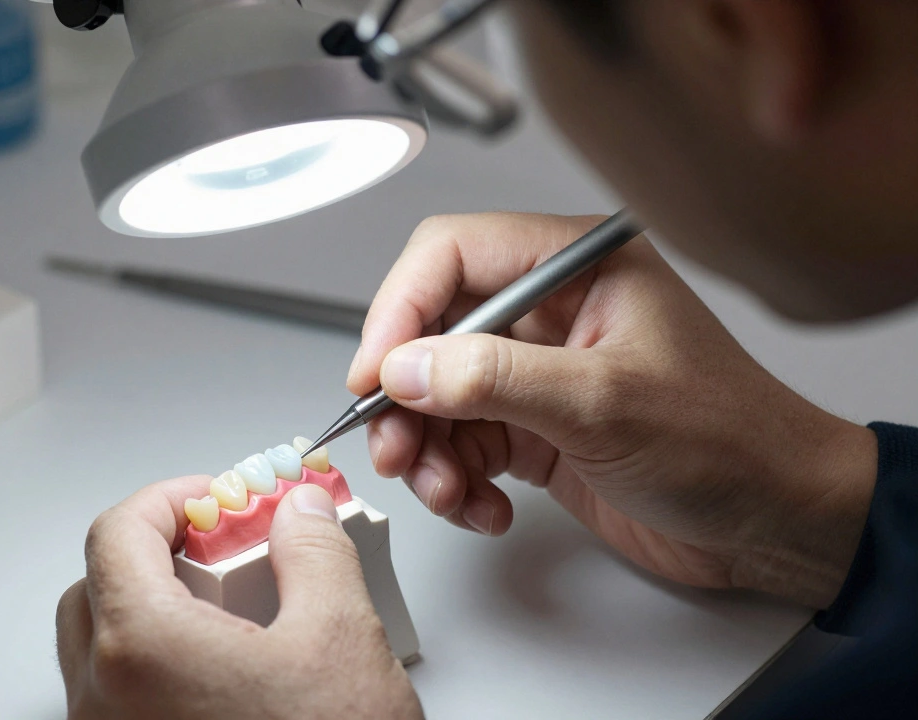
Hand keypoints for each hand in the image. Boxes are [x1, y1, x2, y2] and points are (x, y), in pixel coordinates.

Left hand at [58, 477, 421, 719]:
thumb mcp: (340, 639)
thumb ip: (315, 552)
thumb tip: (300, 510)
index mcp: (140, 648)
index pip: (117, 532)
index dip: (169, 498)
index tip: (214, 497)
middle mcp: (102, 699)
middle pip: (95, 585)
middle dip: (154, 550)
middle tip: (219, 545)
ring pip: (99, 646)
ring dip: (149, 608)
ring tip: (227, 611)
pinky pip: (115, 696)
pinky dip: (152, 663)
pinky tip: (222, 673)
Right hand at [348, 212, 876, 607]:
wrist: (776, 522)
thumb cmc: (730, 442)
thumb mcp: (604, 404)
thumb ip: (495, 378)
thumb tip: (403, 368)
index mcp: (576, 266)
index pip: (452, 255)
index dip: (399, 310)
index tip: (375, 373)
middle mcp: (550, 311)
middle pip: (432, 331)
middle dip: (404, 396)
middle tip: (394, 446)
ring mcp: (539, 372)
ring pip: (438, 395)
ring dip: (427, 449)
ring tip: (446, 490)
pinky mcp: (536, 428)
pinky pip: (463, 443)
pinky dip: (458, 480)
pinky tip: (486, 507)